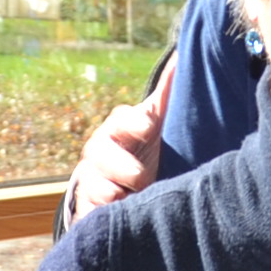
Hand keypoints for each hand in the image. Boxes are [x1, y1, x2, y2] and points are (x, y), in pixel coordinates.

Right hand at [65, 61, 174, 223]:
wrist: (118, 184)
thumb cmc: (141, 146)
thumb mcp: (154, 122)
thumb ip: (166, 94)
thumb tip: (182, 55)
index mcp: (119, 127)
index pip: (122, 119)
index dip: (134, 122)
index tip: (148, 126)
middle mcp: (100, 151)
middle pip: (103, 155)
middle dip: (123, 166)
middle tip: (140, 176)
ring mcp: (91, 180)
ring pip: (96, 186)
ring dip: (110, 193)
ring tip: (124, 198)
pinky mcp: (88, 208)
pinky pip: (90, 212)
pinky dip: (101, 215)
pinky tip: (113, 216)